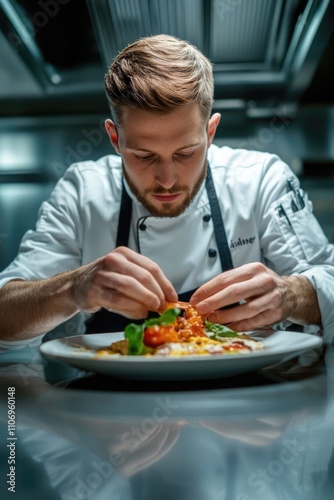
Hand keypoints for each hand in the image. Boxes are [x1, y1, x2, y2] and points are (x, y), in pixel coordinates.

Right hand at [71, 246, 177, 317]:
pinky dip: (131, 308)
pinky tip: (140, 313)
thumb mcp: (125, 274)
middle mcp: (113, 260)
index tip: (173, 298)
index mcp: (125, 254)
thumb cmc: (106, 281)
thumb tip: (165, 300)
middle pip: (143, 276)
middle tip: (163, 306)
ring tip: (153, 309)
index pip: (151, 267)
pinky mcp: (94, 290)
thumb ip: (143, 284)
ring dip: (146, 300)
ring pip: (130, 286)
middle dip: (157, 293)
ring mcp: (102, 275)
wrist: (77, 285)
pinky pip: (117, 300)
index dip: (165, 284)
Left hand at [190, 262, 317, 330]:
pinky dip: (239, 325)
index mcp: (253, 269)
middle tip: (200, 309)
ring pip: (246, 309)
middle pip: (235, 292)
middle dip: (214, 301)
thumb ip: (229, 284)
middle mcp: (264, 281)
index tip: (195, 298)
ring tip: (212, 319)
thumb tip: (203, 297)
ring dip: (226, 316)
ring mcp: (272, 297)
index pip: (226, 278)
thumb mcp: (248, 276)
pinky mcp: (276, 313)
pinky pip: (254, 321)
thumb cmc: (263, 285)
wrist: (292, 293)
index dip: (208, 289)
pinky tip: (228, 327)